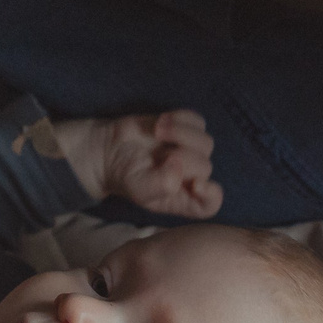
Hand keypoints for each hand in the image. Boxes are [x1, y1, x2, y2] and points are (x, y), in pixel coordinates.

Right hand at [57, 111, 222, 218]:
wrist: (111, 150)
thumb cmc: (126, 176)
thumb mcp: (139, 188)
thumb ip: (161, 184)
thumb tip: (178, 168)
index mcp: (183, 199)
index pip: (210, 204)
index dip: (210, 195)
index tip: (195, 184)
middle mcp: (193, 177)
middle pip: (205, 168)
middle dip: (183, 159)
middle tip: (158, 155)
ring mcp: (193, 153)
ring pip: (205, 142)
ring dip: (181, 133)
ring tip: (158, 131)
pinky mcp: (188, 129)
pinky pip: (197, 121)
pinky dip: (180, 118)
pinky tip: (160, 122)